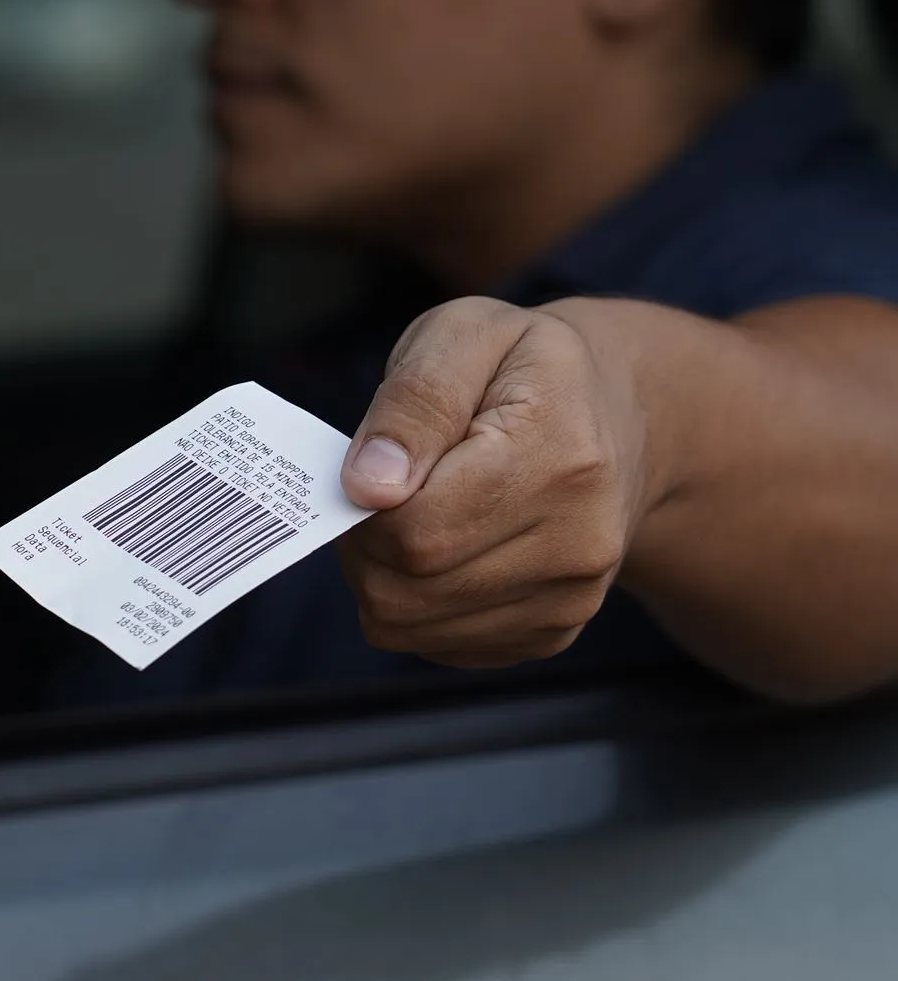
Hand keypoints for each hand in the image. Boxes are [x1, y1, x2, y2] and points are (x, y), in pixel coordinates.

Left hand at [337, 296, 653, 667]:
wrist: (617, 416)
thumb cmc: (525, 367)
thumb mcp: (465, 335)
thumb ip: (414, 402)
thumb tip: (368, 486)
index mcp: (561, 456)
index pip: (417, 527)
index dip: (363, 507)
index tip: (369, 470)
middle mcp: (580, 542)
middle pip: (407, 589)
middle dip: (363, 544)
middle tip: (378, 493)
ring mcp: (571, 599)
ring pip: (411, 627)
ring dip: (383, 577)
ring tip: (411, 515)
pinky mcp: (550, 634)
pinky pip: (437, 645)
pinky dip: (414, 605)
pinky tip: (443, 549)